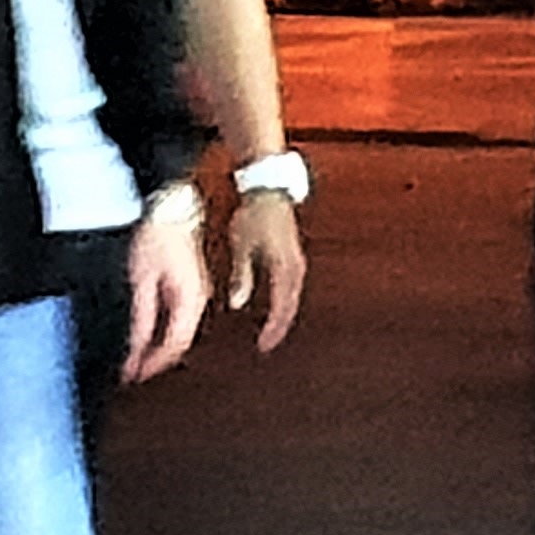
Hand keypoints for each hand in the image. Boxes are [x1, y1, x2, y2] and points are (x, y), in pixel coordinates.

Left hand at [121, 194, 210, 382]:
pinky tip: (149, 337)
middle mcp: (200, 300)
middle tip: (132, 374)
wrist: (176, 204)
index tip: (133, 376)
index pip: (174, 345)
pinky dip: (163, 332)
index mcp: (190, 299)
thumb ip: (142, 315)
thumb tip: (137, 345)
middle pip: (179, 343)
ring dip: (159, 349)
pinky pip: (179, 318)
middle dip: (154, 362)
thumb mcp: (142, 277)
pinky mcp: (192, 286)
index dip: (153, 365)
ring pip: (180, 332)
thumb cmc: (159, 233)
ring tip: (136, 362)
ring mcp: (199, 293)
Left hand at [223, 189, 306, 350]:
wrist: (268, 190)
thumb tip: (237, 303)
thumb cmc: (254, 214)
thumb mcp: (242, 246)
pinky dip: (284, 300)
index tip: (264, 344)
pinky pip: (291, 286)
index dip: (273, 328)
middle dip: (280, 326)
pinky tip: (275, 306)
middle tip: (267, 343)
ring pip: (293, 296)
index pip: (281, 306)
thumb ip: (242, 276)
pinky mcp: (293, 256)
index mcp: (283, 267)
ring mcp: (297, 261)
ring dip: (283, 314)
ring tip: (271, 330)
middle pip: (290, 305)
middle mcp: (295, 267)